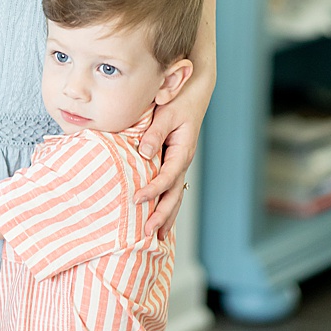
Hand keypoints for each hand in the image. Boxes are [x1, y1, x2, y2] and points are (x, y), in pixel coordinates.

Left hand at [135, 70, 213, 236]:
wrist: (193, 93)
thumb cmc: (178, 101)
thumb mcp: (166, 115)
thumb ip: (155, 134)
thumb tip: (144, 153)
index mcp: (182, 151)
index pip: (166, 177)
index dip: (153, 190)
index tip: (137, 199)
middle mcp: (182, 161)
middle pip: (173, 194)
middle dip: (162, 215)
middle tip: (148, 233)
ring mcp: (179, 163)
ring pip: (175, 194)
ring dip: (166, 215)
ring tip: (158, 237)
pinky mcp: (174, 161)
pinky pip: (171, 186)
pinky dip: (166, 203)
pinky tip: (160, 216)